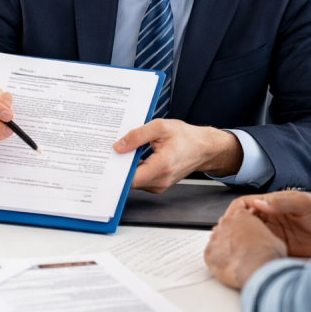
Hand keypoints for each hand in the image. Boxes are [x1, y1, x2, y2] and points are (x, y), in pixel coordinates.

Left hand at [113, 119, 242, 192]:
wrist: (204, 148)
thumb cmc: (186, 137)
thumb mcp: (161, 127)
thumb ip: (138, 135)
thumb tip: (119, 146)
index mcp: (162, 165)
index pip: (132, 179)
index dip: (117, 172)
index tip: (107, 162)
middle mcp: (161, 179)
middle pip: (131, 181)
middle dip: (119, 168)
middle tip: (109, 154)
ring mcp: (161, 184)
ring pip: (135, 182)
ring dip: (127, 169)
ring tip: (122, 153)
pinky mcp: (159, 184)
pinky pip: (141, 181)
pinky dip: (135, 171)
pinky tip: (132, 158)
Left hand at [205, 208, 287, 288]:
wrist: (258, 269)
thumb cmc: (268, 254)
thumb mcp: (274, 238)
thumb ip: (264, 235)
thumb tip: (264, 241)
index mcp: (242, 216)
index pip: (238, 215)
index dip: (242, 226)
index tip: (245, 234)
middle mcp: (226, 223)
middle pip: (225, 226)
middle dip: (231, 236)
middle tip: (240, 249)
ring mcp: (215, 237)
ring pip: (216, 241)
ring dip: (223, 248)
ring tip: (235, 260)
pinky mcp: (208, 252)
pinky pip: (210, 255)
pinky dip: (217, 260)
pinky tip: (228, 266)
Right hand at [225, 191, 310, 257]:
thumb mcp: (304, 204)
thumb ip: (282, 203)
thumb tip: (260, 203)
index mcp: (272, 204)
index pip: (245, 205)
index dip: (234, 213)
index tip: (228, 222)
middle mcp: (271, 219)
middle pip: (244, 223)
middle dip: (233, 230)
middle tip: (226, 240)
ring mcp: (275, 235)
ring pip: (251, 238)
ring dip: (242, 243)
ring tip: (236, 251)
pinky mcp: (281, 249)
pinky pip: (263, 251)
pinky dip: (256, 254)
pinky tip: (253, 259)